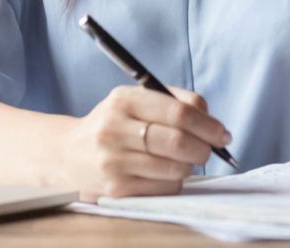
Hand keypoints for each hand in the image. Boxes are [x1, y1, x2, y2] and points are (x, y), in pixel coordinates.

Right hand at [59, 85, 231, 201]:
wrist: (66, 155)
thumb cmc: (111, 126)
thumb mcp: (132, 101)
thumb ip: (171, 101)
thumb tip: (209, 117)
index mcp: (123, 99)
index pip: (178, 111)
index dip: (208, 124)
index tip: (222, 132)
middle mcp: (116, 128)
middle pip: (179, 141)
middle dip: (205, 147)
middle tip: (210, 149)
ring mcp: (114, 161)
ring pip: (175, 168)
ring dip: (189, 165)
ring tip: (181, 159)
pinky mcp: (116, 189)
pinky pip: (164, 188)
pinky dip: (173, 181)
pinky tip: (162, 172)